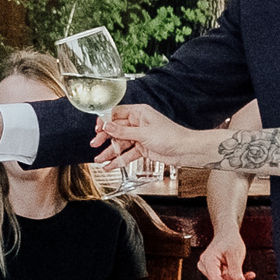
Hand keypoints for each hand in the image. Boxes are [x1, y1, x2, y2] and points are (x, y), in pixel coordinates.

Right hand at [92, 103, 209, 168]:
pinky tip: (110, 166)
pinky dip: (119, 160)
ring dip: (110, 152)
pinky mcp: (143, 148)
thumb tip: (107, 126)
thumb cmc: (170, 136)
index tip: (97, 128)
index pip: (116, 114)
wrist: (185, 150)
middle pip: (116, 130)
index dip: (105, 121)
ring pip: (121, 143)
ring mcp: (140, 136)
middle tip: (94, 145)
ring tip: (99, 160)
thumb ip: (123, 132)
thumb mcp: (143, 133)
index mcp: (139, 113)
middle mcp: (138, 123)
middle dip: (105, 138)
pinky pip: (128, 154)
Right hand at [196, 229, 256, 279]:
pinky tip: (250, 277)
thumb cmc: (229, 239)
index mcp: (207, 261)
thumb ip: (235, 267)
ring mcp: (214, 270)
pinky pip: (230, 279)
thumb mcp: (234, 252)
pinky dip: (241, 279)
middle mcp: (207, 267)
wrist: (228, 233)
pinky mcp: (220, 272)